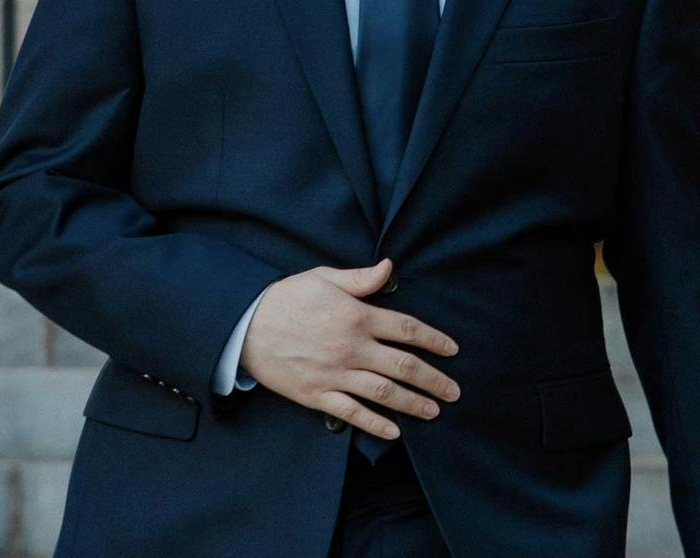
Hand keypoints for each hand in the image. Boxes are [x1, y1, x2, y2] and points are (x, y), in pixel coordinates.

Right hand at [237, 257, 461, 442]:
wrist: (245, 325)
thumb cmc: (286, 298)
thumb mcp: (324, 278)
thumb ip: (360, 278)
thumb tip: (389, 268)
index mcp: (357, 316)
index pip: (407, 329)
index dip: (434, 340)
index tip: (452, 350)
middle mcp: (352, 347)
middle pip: (403, 365)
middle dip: (433, 380)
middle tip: (453, 391)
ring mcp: (335, 374)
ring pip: (384, 392)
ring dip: (413, 403)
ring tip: (433, 411)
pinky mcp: (317, 394)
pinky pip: (352, 413)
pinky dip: (375, 424)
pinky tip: (394, 432)